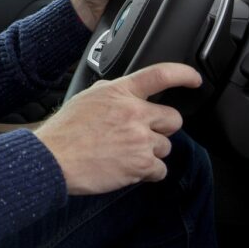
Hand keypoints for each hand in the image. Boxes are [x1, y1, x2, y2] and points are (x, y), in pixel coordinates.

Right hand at [34, 63, 200, 194]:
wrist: (54, 158)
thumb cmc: (65, 130)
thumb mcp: (86, 97)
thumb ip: (111, 91)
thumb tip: (126, 92)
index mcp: (120, 92)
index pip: (161, 75)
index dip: (184, 75)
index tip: (195, 80)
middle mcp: (134, 113)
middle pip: (174, 118)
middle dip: (163, 128)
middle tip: (144, 134)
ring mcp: (140, 139)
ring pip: (166, 147)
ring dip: (151, 152)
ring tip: (126, 154)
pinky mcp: (141, 164)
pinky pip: (161, 170)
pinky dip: (148, 173)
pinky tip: (128, 169)